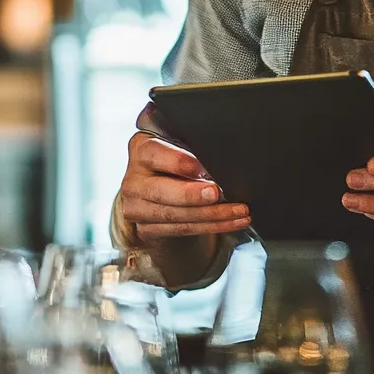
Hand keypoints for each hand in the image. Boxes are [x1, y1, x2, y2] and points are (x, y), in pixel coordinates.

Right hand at [117, 104, 250, 246]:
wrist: (158, 192)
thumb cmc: (175, 161)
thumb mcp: (178, 144)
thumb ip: (190, 143)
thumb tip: (218, 152)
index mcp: (141, 149)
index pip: (155, 154)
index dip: (179, 162)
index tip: (202, 168)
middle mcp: (134, 181)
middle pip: (161, 191)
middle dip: (192, 194)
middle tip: (217, 193)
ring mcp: (137, 208)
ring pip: (176, 215)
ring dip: (212, 214)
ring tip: (239, 210)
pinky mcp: (147, 229)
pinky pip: (184, 230)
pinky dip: (213, 226)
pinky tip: (232, 221)